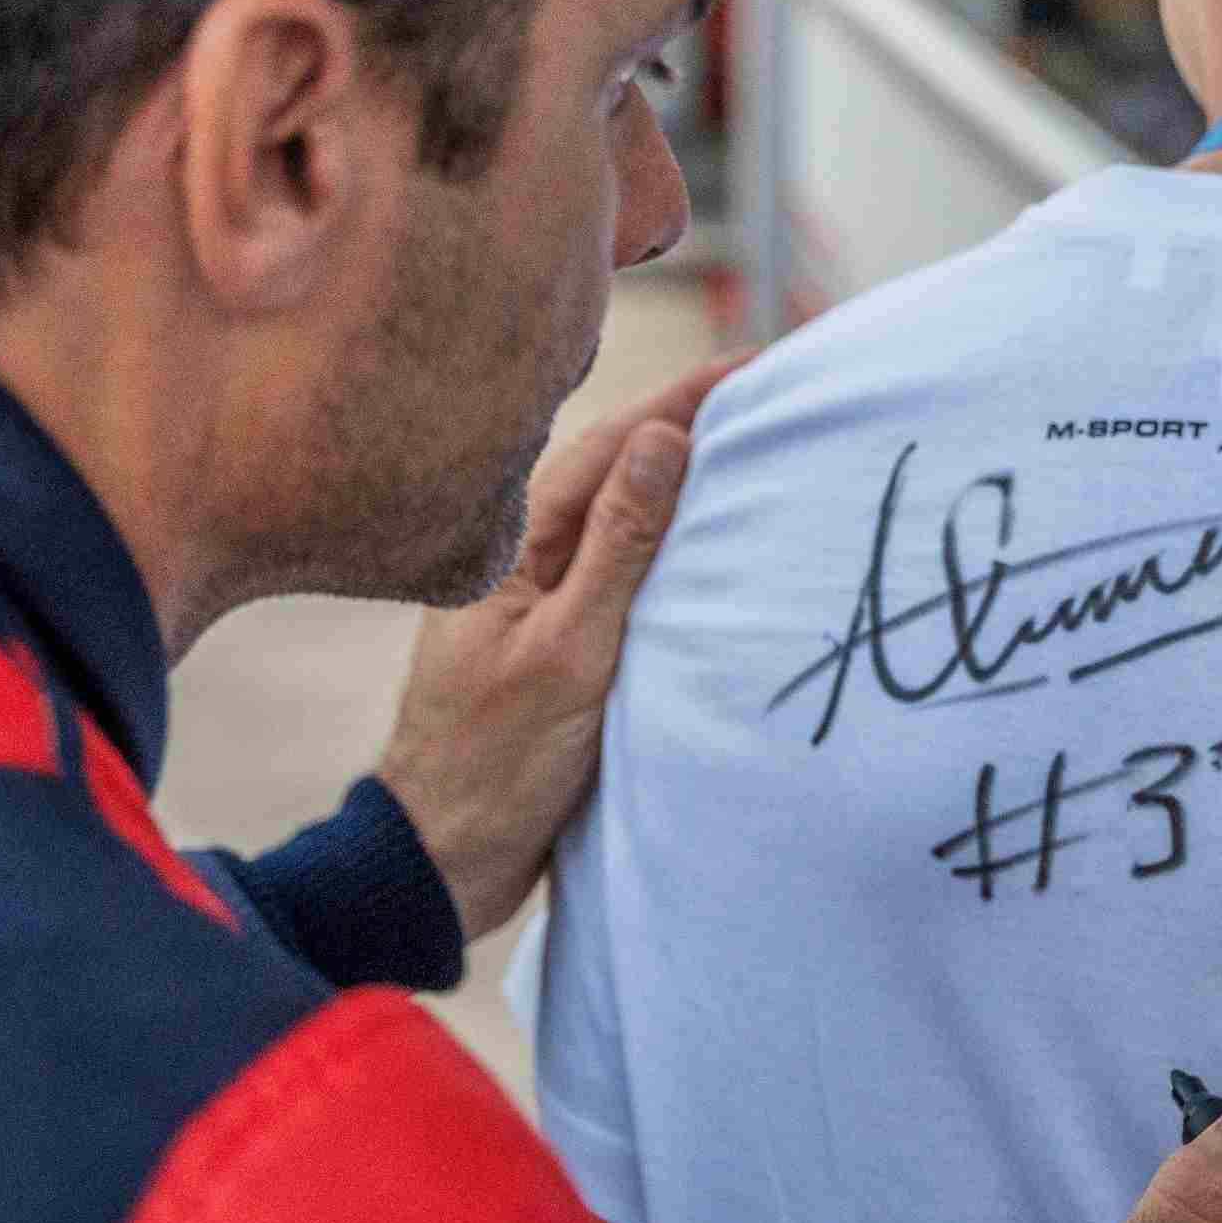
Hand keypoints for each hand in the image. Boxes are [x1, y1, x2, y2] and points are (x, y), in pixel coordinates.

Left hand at [379, 353, 744, 938]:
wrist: (446, 857)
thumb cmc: (497, 761)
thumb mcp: (570, 651)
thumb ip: (618, 547)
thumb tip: (663, 438)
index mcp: (516, 543)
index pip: (612, 444)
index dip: (684, 400)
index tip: (755, 365)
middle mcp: (529, 556)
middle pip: (620, 468)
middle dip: (692, 425)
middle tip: (775, 391)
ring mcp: (546, 596)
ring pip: (626, 516)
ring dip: (686, 480)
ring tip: (760, 446)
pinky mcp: (566, 639)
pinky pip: (627, 568)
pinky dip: (675, 542)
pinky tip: (715, 539)